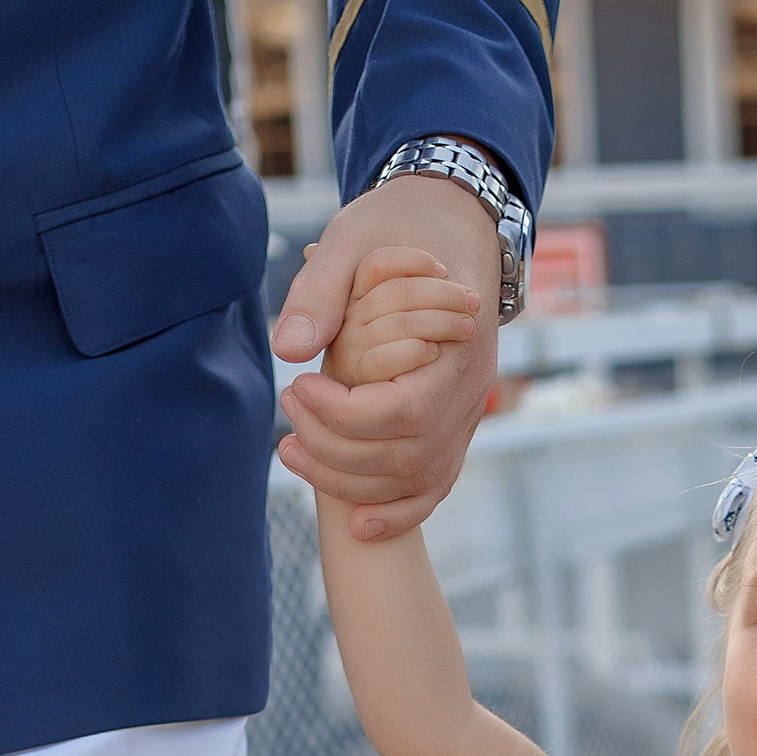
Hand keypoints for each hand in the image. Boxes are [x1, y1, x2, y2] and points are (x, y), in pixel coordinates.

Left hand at [273, 173, 504, 538]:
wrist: (450, 231)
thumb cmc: (400, 230)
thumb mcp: (356, 240)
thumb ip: (321, 290)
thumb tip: (287, 347)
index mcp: (456, 347)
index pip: (404, 413)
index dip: (344, 416)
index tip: (299, 386)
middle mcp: (469, 394)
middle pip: (407, 457)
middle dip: (335, 449)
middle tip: (288, 412)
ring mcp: (465, 419)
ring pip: (415, 481)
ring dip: (349, 482)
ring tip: (292, 450)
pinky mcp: (452, 433)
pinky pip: (432, 490)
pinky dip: (397, 514)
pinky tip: (356, 525)